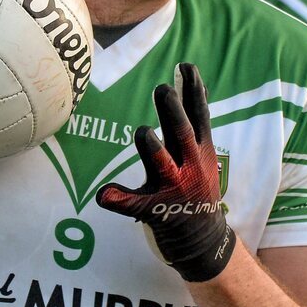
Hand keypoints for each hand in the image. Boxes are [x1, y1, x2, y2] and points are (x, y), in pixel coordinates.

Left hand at [96, 62, 234, 280]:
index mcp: (199, 151)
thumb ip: (193, 124)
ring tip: (144, 132)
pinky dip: (117, 199)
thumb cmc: (196, 190)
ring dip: (152, 148)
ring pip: (162, 165)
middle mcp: (189, 167)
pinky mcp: (154, 210)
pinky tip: (103, 193)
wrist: (203, 239)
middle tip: (163, 89)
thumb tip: (195, 85)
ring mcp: (173, 189)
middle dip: (173, 113)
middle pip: (182, 134)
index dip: (193, 92)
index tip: (186, 67)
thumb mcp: (202, 156)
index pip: (198, 116)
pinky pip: (132, 204)